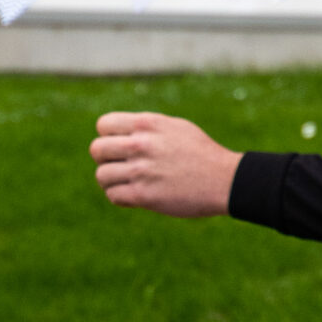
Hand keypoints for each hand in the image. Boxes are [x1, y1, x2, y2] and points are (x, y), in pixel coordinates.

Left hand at [92, 111, 241, 216]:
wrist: (224, 180)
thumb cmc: (202, 153)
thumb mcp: (175, 127)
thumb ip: (146, 128)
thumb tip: (120, 133)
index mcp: (147, 124)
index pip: (103, 125)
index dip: (108, 136)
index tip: (120, 146)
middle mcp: (141, 145)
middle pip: (97, 150)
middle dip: (104, 159)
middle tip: (120, 166)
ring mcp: (141, 171)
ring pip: (102, 176)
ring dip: (110, 181)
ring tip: (125, 182)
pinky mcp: (144, 196)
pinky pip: (113, 196)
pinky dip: (120, 196)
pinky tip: (134, 195)